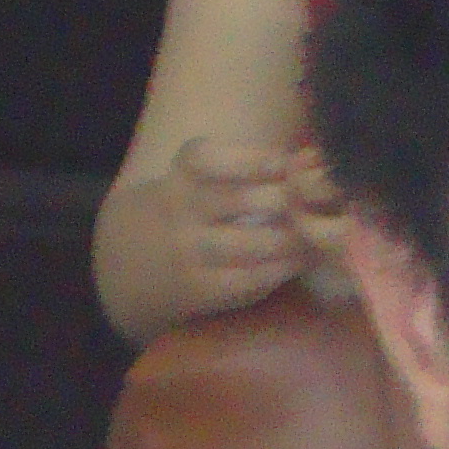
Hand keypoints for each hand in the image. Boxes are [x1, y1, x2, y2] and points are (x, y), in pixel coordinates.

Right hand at [161, 136, 330, 322]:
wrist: (126, 266)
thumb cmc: (181, 212)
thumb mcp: (189, 180)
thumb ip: (239, 168)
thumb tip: (309, 159)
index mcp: (178, 177)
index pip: (206, 158)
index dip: (252, 159)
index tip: (289, 162)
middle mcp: (180, 212)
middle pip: (239, 200)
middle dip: (287, 199)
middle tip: (322, 201)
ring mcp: (190, 253)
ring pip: (252, 243)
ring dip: (295, 238)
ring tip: (321, 233)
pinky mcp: (201, 289)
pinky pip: (250, 279)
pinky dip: (283, 268)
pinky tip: (302, 260)